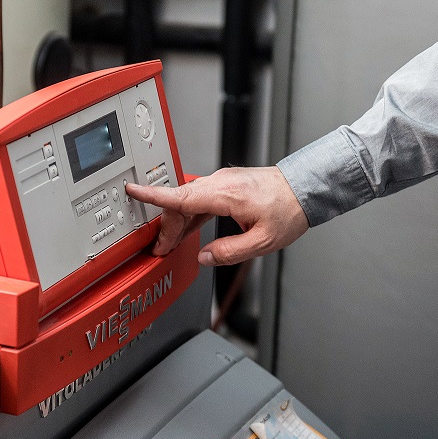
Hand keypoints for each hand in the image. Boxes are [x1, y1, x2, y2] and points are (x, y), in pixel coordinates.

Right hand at [125, 167, 308, 265]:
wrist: (305, 189)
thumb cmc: (289, 210)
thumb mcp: (262, 242)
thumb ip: (229, 252)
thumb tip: (205, 257)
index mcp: (225, 195)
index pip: (180, 195)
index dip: (153, 195)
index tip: (132, 190)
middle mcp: (220, 183)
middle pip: (179, 202)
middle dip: (166, 227)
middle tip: (160, 249)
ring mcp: (222, 182)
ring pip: (188, 200)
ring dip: (178, 222)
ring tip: (171, 244)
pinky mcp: (226, 185)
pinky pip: (199, 198)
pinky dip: (189, 215)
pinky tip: (188, 230)